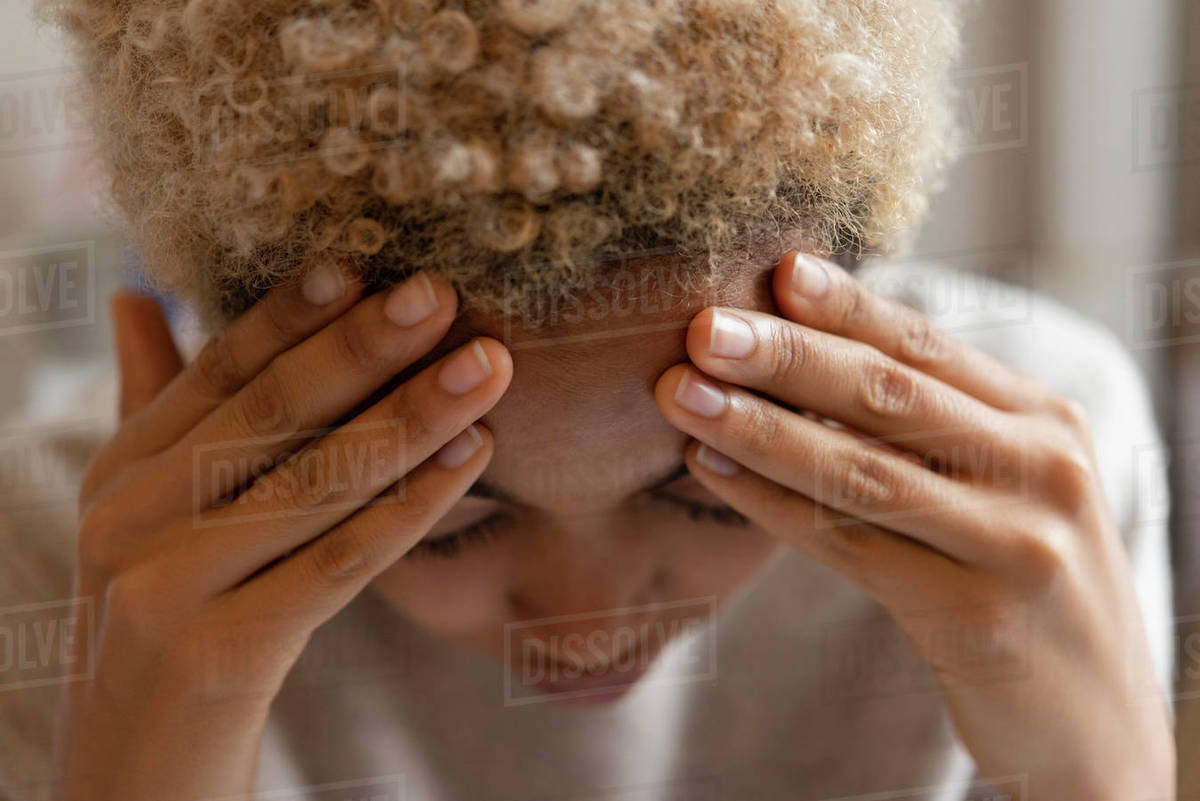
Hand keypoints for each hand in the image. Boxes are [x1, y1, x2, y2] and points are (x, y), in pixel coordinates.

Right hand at [56, 266, 510, 798]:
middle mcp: (133, 517)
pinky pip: (340, 563)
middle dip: (366, 349)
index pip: (218, 371)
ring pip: (317, 482)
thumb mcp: (147, 508)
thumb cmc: (168, 614)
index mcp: (123, 469)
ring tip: (488, 368)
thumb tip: (140, 292)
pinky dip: (412, 505)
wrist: (139, 759)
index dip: (291, 313)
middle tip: (445, 295)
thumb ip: (153, 402)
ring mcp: (169, 585)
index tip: (365, 265)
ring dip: (413, 418)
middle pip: (271, 413)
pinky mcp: (222, 649)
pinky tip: (471, 457)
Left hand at [655, 252, 1174, 799]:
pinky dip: (774, 505)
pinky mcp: (978, 615)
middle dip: (787, 356)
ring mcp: (1016, 541)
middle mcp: (1041, 468)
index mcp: (1044, 421)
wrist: (1097, 721)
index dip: (848, 305)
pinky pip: (852, 546)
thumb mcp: (1007, 488)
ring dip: (761, 427)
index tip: (777, 268)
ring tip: (684, 394)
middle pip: (891, 395)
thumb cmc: (1027, 585)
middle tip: (703, 328)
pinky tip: (716, 470)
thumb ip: (936, 426)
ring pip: (863, 468)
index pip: (929, 346)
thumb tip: (805, 361)